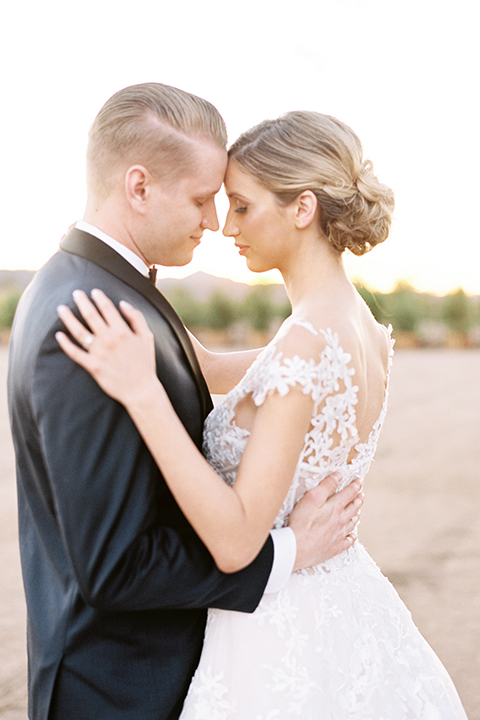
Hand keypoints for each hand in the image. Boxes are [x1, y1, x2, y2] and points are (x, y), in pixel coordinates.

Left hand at [56, 289, 157, 406]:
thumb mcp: (147, 337)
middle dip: (81, 302)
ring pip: (79, 331)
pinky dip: (66, 344)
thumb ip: (136, 318)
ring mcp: (99, 353)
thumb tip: (123, 303)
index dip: (99, 298)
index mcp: (122, 331)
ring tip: (61, 309)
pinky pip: (75, 353)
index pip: (107, 308)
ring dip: (68, 318)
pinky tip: (59, 335)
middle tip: (75, 293)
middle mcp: (109, 340)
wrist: (141, 390)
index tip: (93, 291)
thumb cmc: (145, 363)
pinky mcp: (93, 366)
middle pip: (90, 315)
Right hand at [288, 473, 363, 570]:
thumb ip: (326, 486)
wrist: (296, 549)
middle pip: (353, 508)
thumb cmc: (301, 524)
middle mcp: (340, 521)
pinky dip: (352, 537)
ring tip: (358, 511)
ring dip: (356, 515)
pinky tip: (352, 535)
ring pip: (352, 523)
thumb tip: (338, 476)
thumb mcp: (311, 498)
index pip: (349, 493)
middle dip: (358, 499)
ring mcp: (338, 535)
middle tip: (361, 494)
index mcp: (335, 508)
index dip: (355, 486)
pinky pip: (348, 541)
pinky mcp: (334, 547)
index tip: (359, 481)